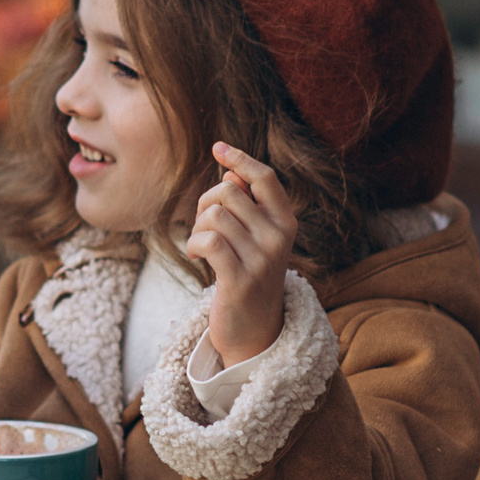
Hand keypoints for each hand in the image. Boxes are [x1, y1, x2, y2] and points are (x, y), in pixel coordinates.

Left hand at [185, 142, 298, 367]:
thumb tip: (230, 173)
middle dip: (205, 203)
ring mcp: (262, 260)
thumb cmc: (247, 275)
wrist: (254, 331)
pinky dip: (194, 243)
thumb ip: (245, 205)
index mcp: (286, 223)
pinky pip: (208, 241)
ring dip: (197, 227)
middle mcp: (279, 238)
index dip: (240, 159)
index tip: (218, 148)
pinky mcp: (240, 280)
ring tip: (202, 246)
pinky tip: (196, 255)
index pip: (265, 177)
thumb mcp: (252, 238)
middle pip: (228, 192)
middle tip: (204, 226)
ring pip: (214, 215)